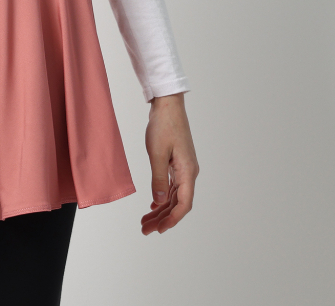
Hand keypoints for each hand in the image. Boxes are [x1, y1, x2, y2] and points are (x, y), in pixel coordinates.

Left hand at [140, 92, 197, 234]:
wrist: (168, 104)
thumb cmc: (164, 125)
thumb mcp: (157, 153)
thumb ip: (159, 179)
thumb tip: (160, 202)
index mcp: (188, 171)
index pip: (184, 204)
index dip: (172, 219)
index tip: (159, 230)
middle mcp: (189, 172)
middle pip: (178, 203)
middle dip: (162, 218)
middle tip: (145, 229)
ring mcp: (184, 167)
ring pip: (174, 195)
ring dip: (161, 209)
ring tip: (145, 221)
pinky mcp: (178, 162)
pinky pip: (172, 185)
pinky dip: (163, 197)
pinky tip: (153, 205)